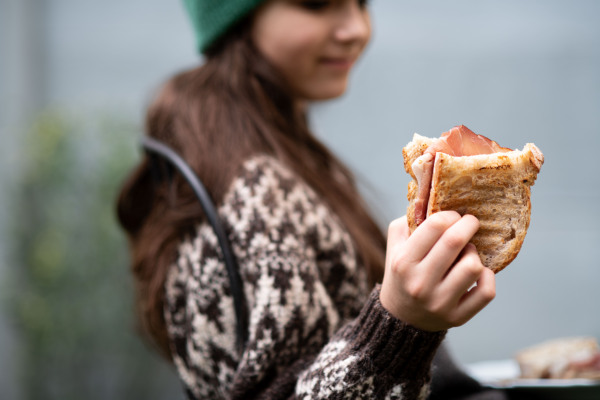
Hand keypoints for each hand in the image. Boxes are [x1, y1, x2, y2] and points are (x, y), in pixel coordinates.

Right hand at [380, 211, 495, 331]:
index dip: (450, 215)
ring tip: (467, 254)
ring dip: (474, 254)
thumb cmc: (401, 274)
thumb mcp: (394, 246)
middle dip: (469, 225)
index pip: (434, 226)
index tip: (454, 216)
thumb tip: (431, 199)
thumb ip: (408, 221)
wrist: (400, 318)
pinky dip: (487, 277)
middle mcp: (420, 283)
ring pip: (473, 266)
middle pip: (455, 241)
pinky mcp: (457, 317)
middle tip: (471, 222)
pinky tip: (478, 273)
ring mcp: (439, 303)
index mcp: (403, 262)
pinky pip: (486, 292)